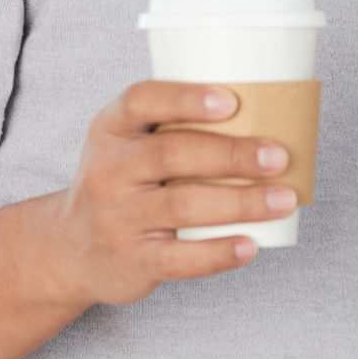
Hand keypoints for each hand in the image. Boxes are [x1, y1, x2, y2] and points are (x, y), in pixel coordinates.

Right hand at [40, 80, 298, 311]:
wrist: (73, 248)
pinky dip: (218, 253)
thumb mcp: (129, 145)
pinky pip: (178, 258)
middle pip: (171, 154)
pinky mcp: (132, 260)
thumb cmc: (124, 183)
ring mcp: (118, 217)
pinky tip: (250, 246)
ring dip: (240, 202)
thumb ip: (177, 129)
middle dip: (232, 154)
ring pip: (182, 205)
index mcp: (111, 128)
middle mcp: (109, 169)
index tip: (232, 101)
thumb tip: (270, 115)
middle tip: (279, 157)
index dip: (186, 98)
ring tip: (284, 200)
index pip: (142, 101)